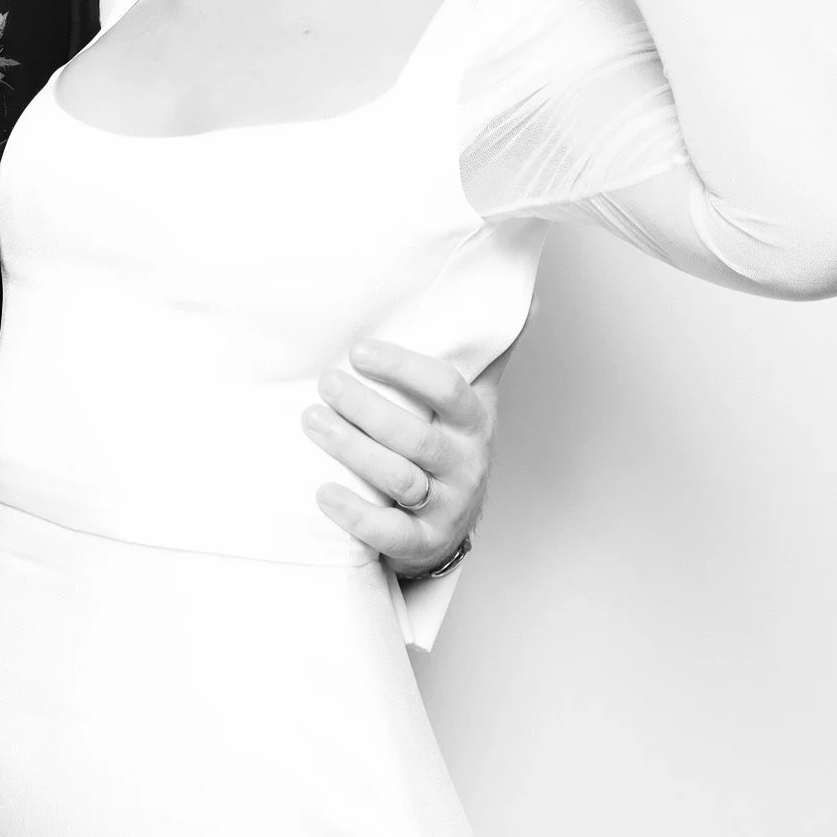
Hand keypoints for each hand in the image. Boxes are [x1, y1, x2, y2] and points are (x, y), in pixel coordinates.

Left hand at [304, 339, 496, 576]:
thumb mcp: (471, 398)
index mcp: (474, 422)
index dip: (404, 368)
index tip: (359, 350)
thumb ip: (484, 350)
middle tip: (324, 383)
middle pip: (416, 436)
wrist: (448, 521)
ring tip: (312, 422)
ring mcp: (445, 506)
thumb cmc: (449, 443)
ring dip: (352, 450)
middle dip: (366, 408)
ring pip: (400, 479)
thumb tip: (524, 295)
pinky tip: (323, 492)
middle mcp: (464, 464)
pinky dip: (356, 514)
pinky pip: (390, 532)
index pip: (447, 389)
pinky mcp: (420, 542)